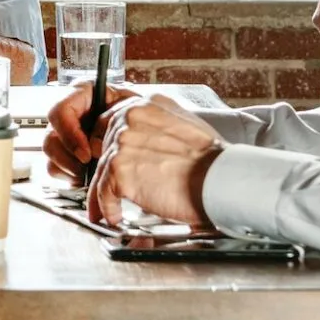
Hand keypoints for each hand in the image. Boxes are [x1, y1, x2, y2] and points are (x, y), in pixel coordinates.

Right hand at [40, 79, 137, 182]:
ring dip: (71, 169)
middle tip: (88, 167)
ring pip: (51, 155)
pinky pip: (56, 169)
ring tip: (92, 173)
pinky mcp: (66, 154)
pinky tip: (89, 176)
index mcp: (81, 93)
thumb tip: (96, 144)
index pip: (60, 111)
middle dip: (69, 158)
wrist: (148, 131)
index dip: (69, 134)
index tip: (85, 154)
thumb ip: (113, 118)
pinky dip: (71, 177)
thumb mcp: (131, 105)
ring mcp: (65, 135)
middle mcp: (69, 114)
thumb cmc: (140, 112)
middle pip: (50, 137)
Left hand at [88, 95, 223, 227]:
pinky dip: (105, 206)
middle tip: (110, 181)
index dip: (111, 141)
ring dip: (103, 190)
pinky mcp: (120, 170)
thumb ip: (158, 128)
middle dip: (106, 163)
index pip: (114, 119)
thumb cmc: (211, 159)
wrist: (219, 178)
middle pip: (103, 142)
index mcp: (146, 104)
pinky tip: (113, 215)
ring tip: (106, 205)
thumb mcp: (183, 125)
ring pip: (101, 168)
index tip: (111, 155)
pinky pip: (102, 191)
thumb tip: (148, 144)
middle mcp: (130, 117)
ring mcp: (123, 143)